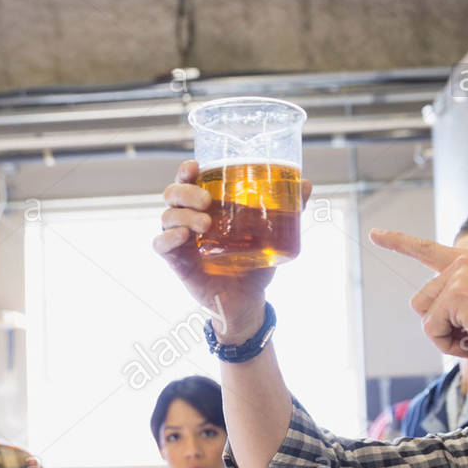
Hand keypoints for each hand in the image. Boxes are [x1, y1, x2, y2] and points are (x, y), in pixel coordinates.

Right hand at [156, 160, 313, 341]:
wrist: (248, 300)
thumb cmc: (254, 262)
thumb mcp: (273, 234)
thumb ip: (288, 210)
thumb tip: (307, 184)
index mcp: (206, 206)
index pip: (188, 181)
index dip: (186, 171)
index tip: (195, 167)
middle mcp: (189, 219)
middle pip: (172, 194)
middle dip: (186, 192)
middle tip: (208, 201)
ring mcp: (181, 241)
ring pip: (167, 217)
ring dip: (183, 216)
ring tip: (206, 225)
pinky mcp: (176, 262)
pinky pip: (160, 245)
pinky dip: (168, 238)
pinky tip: (183, 237)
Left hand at [369, 228, 467, 374]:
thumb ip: (464, 295)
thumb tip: (434, 301)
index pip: (427, 249)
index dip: (398, 242)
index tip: (375, 234)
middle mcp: (465, 260)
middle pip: (422, 300)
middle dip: (441, 325)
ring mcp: (460, 275)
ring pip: (425, 315)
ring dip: (444, 336)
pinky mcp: (456, 294)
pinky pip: (432, 329)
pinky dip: (448, 344)